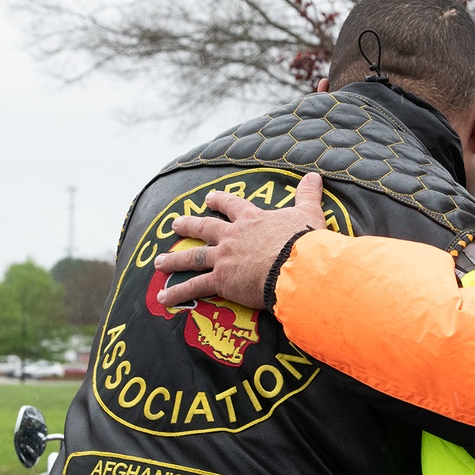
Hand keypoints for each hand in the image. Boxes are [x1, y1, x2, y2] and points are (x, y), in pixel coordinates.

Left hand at [155, 172, 327, 308]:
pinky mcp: (222, 281)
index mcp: (252, 220)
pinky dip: (178, 293)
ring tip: (160, 262)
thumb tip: (315, 175)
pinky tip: (162, 298)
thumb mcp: (308, 213)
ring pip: (193, 257)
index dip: (219, 201)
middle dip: (189, 226)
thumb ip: (307, 195)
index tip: (209, 198)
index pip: (232, 206)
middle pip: (204, 228)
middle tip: (175, 224)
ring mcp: (224, 259)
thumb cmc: (303, 241)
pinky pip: (195, 287)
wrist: (296, 266)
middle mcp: (233, 237)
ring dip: (175, 260)